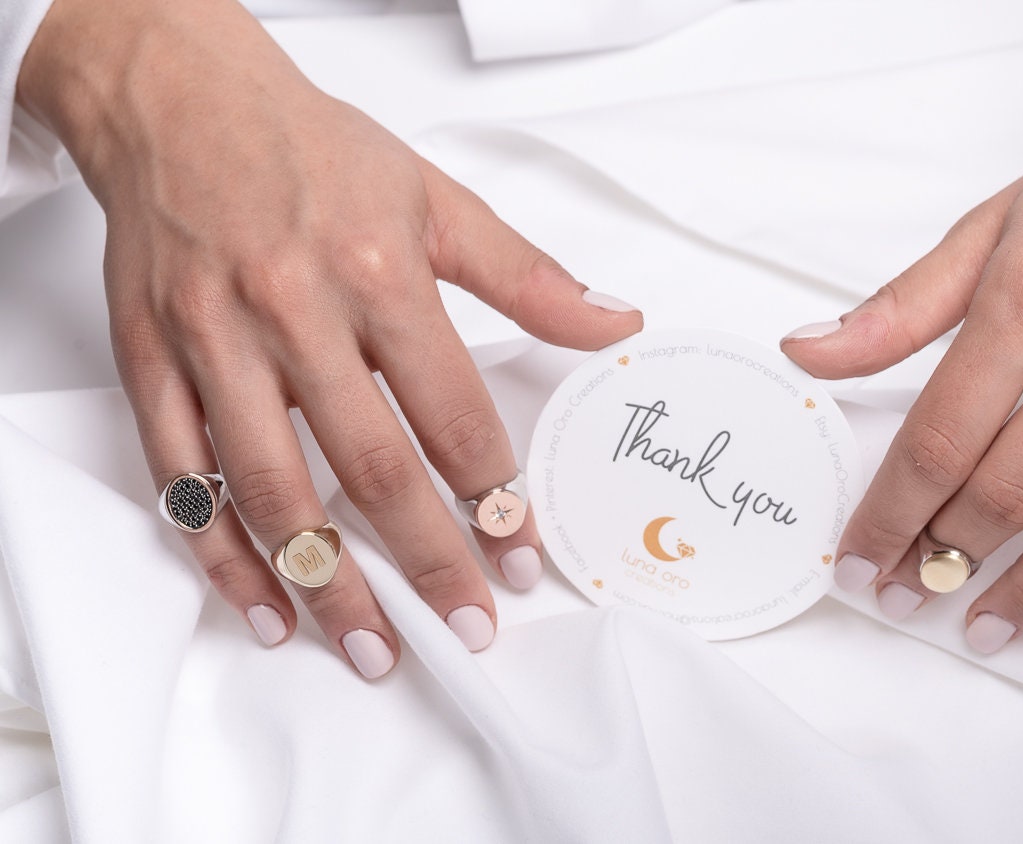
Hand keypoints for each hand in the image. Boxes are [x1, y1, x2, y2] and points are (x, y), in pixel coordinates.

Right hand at [19, 0, 642, 677]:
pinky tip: (264, 605)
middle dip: (426, 560)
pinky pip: (181, 477)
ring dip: (324, 581)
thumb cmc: (311, 149)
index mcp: (376, 273)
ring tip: (372, 646)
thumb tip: (615, 323)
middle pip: (370, 466)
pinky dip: (220, 552)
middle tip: (466, 625)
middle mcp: (292, 313)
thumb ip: (529, 276)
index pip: (453, 413)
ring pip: (270, 489)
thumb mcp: (437, 199)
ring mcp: (214, 343)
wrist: (179, 101)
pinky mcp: (151, 362)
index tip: (522, 557)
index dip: (494, 498)